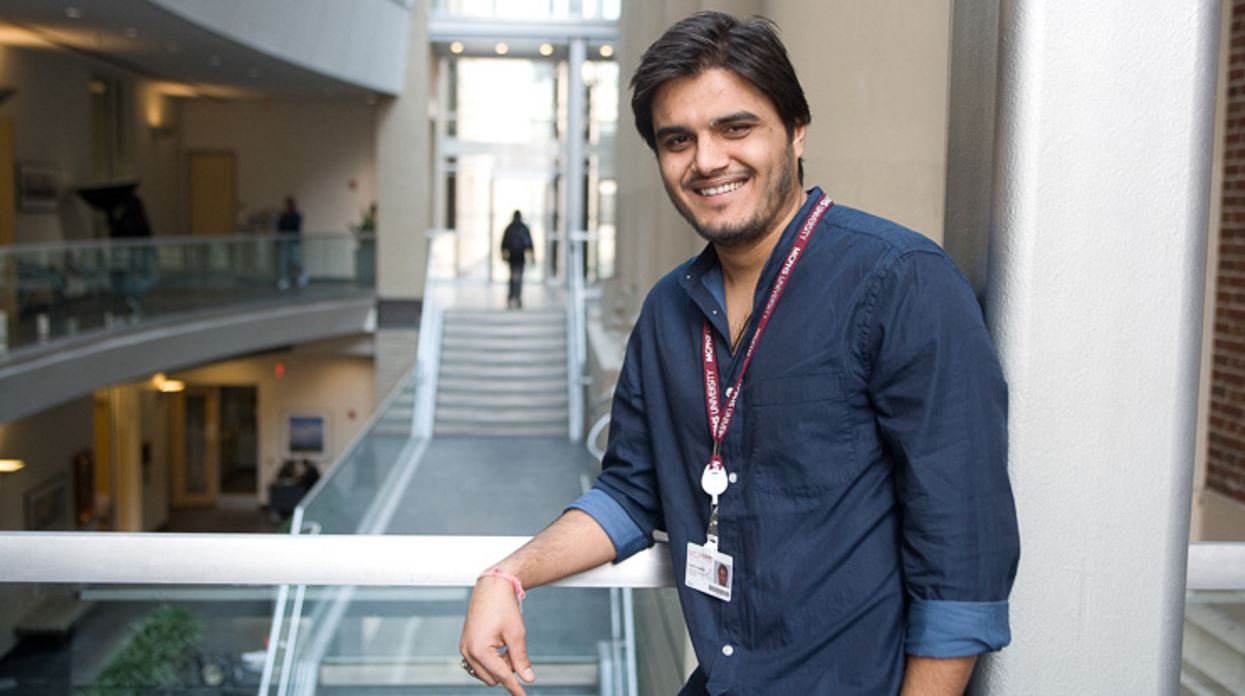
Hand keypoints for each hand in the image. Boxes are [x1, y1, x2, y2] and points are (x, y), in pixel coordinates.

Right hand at [460, 576, 535, 694]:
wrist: (491, 586)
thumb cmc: (503, 606)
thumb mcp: (516, 634)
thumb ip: (521, 659)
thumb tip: (528, 678)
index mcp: (479, 650)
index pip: (502, 676)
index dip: (515, 688)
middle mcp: (467, 651)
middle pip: (492, 678)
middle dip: (507, 670)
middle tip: (515, 651)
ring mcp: (464, 648)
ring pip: (485, 673)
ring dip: (499, 666)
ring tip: (507, 646)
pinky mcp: (465, 644)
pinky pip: (478, 663)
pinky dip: (491, 660)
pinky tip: (500, 646)